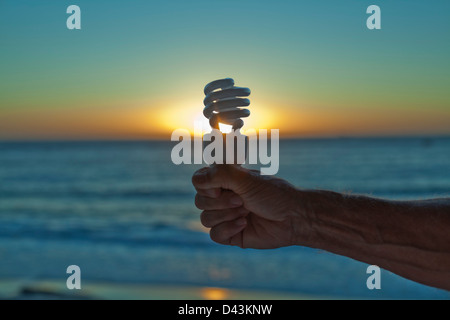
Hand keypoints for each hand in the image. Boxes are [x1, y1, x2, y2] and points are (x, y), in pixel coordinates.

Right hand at [192, 165, 307, 248]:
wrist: (293, 218)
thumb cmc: (273, 194)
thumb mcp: (246, 179)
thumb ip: (220, 174)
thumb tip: (198, 180)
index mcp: (224, 180)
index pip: (198, 181)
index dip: (206, 186)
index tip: (222, 187)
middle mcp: (222, 197)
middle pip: (199, 201)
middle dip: (221, 202)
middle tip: (242, 200)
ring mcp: (225, 216)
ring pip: (205, 219)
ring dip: (227, 215)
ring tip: (246, 212)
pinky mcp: (230, 235)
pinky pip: (214, 235)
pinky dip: (229, 229)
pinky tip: (245, 224)